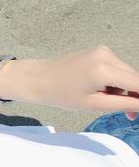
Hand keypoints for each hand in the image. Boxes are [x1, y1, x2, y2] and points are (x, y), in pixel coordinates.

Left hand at [0, 47, 138, 118]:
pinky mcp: (100, 51)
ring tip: (105, 99)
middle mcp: (106, 55)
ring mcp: (103, 51)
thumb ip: (124, 104)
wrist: (37, 79)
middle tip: (129, 116)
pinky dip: (116, 80)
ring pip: (128, 73)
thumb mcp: (94, 104)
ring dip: (125, 89)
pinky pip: (118, 68)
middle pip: (136, 78)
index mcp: (104, 70)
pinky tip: (102, 88)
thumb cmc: (60, 94)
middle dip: (136, 96)